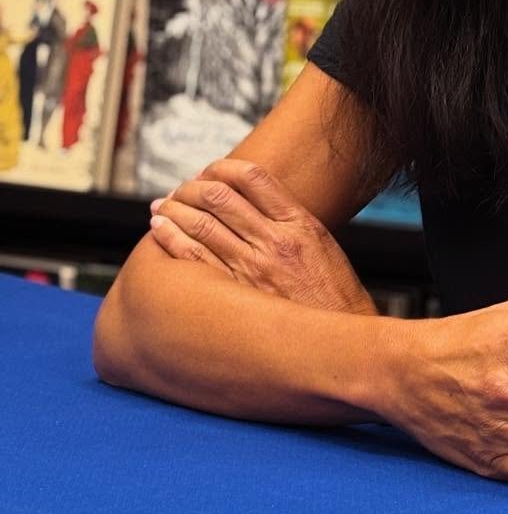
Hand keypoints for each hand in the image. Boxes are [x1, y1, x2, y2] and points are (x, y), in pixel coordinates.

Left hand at [148, 160, 376, 315]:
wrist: (341, 345)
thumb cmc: (333, 298)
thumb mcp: (323, 247)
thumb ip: (290, 223)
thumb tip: (255, 204)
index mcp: (299, 224)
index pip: (253, 177)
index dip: (222, 168)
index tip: (209, 171)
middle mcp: (275, 241)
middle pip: (219, 195)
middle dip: (191, 186)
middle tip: (180, 189)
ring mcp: (254, 268)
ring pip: (201, 222)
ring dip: (174, 207)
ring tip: (162, 205)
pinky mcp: (236, 294)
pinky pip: (193, 256)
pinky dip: (171, 236)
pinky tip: (159, 228)